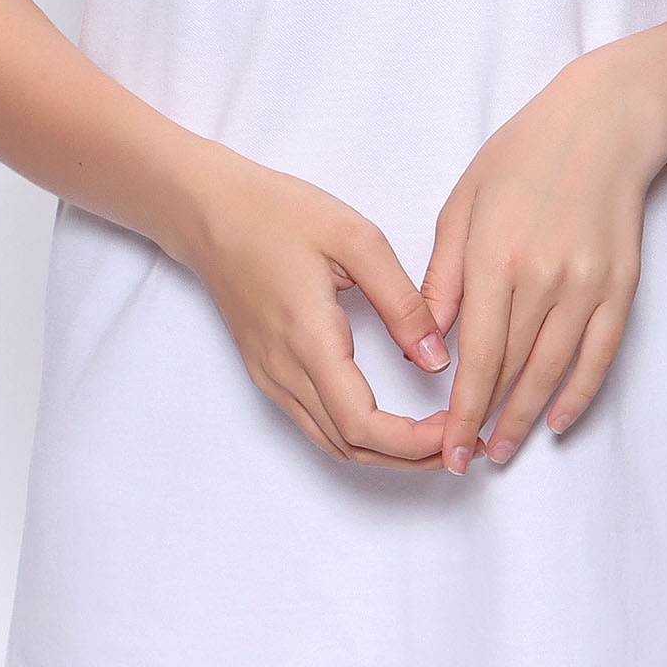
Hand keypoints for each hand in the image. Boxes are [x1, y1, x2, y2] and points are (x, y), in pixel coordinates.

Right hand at [183, 147, 454, 467]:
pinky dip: (358, 435)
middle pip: (350, 447)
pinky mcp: (266, 371)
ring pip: (332, 443)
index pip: (362, 425)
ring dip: (385, 452)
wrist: (208, 210)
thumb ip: (401, 301)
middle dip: (410, 456)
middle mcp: (283, 370)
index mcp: (309, 339)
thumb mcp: (355, 238)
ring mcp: (270, 376)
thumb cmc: (276, 213)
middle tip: (459, 440)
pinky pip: (315, 424)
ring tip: (434, 435)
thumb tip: (436, 358)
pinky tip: (391, 419)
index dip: (413, 443)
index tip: (454, 428)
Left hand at [420, 45, 666, 473]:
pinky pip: (599, 354)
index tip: (447, 448)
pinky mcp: (620, 286)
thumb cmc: (522, 156)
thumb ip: (444, 275)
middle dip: (485, 421)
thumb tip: (429, 342)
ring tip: (503, 449)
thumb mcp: (463, 203)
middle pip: (512, 370)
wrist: (605, 124)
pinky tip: (559, 420)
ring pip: (554, 371)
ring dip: (527, 417)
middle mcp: (543, 279)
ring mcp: (587, 285)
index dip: (461, 410)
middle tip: (464, 461)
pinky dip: (579, 393)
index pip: (474, 356)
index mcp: (496, 258)